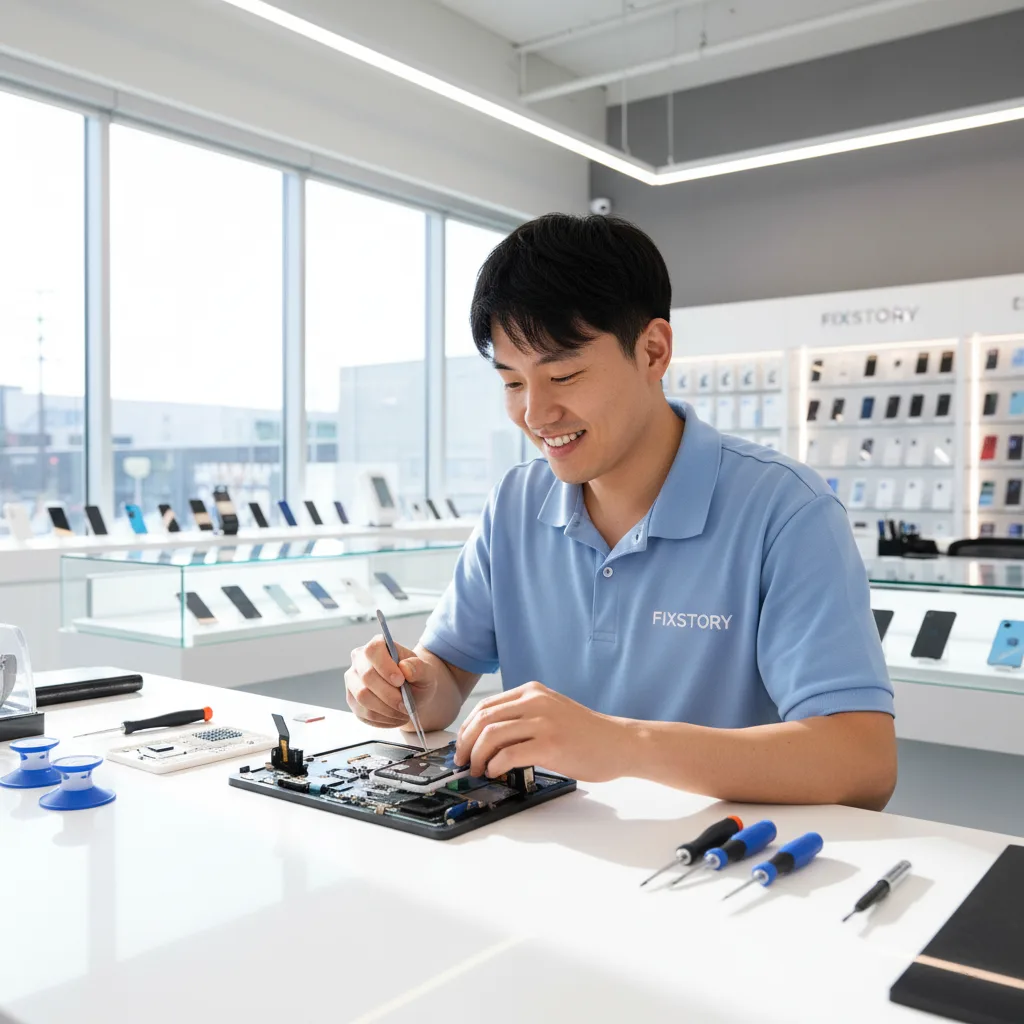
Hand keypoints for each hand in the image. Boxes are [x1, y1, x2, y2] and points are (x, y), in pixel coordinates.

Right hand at [345, 635, 437, 729]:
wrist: (412, 692)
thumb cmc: (417, 677)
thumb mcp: (426, 672)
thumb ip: (419, 668)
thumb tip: (405, 667)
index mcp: (377, 645)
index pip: (373, 651)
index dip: (385, 667)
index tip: (400, 681)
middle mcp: (360, 660)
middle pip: (366, 677)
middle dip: (388, 695)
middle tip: (405, 705)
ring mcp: (353, 680)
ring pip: (362, 697)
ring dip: (386, 710)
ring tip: (403, 713)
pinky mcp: (352, 700)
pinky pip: (362, 713)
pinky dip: (382, 719)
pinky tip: (395, 717)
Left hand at [455, 681, 630, 782]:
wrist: (619, 743)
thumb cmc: (586, 733)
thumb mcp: (551, 712)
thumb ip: (523, 717)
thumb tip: (487, 739)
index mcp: (532, 691)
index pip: (485, 706)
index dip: (467, 729)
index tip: (463, 746)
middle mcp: (535, 702)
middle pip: (483, 719)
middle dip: (466, 743)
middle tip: (464, 762)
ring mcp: (543, 722)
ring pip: (491, 735)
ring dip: (478, 757)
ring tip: (479, 770)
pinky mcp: (550, 744)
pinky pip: (509, 754)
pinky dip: (496, 765)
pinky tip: (497, 772)